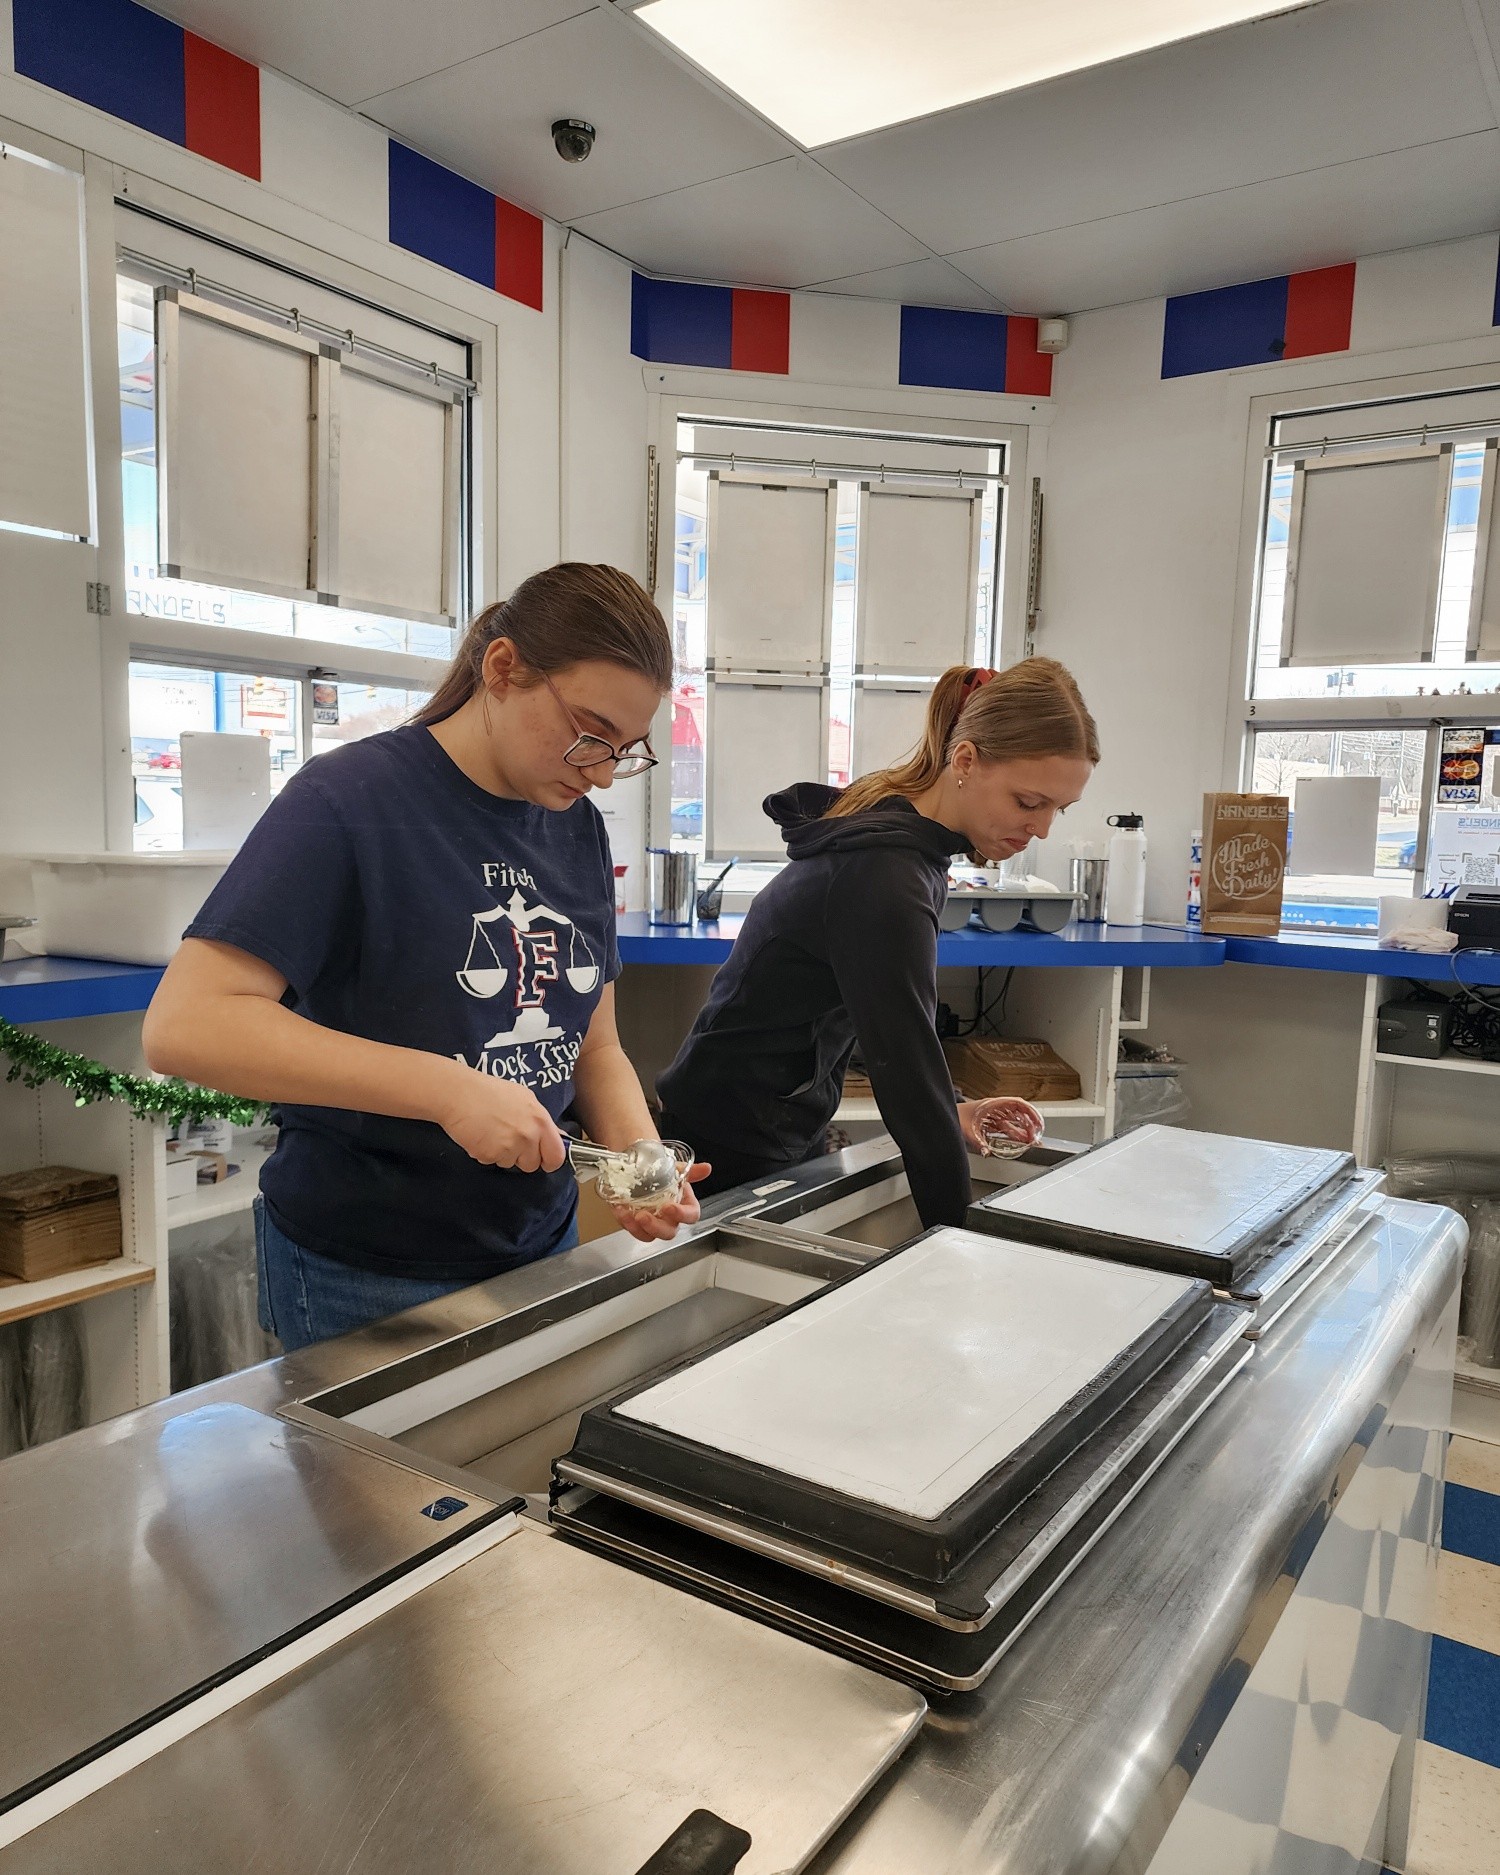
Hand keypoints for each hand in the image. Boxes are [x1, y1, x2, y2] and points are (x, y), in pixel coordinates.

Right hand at [435, 1065, 567, 1172]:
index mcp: (540, 1120)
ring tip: (491, 1133)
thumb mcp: (524, 1099)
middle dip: (522, 1158)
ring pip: (511, 1164)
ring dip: (502, 1155)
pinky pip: (492, 1162)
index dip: (550, 1160)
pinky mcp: (490, 1155)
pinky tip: (480, 1136)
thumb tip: (555, 1136)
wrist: (458, 1093)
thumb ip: (539, 1120)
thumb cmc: (489, 1091)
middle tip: (508, 1141)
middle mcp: (528, 1135)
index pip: (557, 1154)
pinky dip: (485, 1153)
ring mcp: (510, 1147)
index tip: (543, 1160)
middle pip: (532, 1164)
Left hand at [610, 1162, 710, 1243]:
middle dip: (657, 1227)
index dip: (682, 1215)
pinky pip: (631, 1229)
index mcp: (683, 1203)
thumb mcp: (674, 1167)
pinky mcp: (634, 1223)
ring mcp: (651, 1221)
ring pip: (649, 1236)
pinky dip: (625, 1221)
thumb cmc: (658, 1170)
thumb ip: (690, 1171)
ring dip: (639, 1229)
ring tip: (630, 1215)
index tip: (669, 1208)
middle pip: (669, 1232)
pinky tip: (620, 1210)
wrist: (637, 1167)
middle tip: (644, 1216)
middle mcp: (668, 1217)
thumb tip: (706, 1168)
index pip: (691, 1216)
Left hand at [958, 1098, 1043, 1155]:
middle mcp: (994, 1108)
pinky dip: (1015, 1134)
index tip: (1037, 1121)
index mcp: (991, 1104)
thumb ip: (977, 1142)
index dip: (1029, 1111)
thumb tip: (986, 1152)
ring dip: (1023, 1130)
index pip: (1016, 1103)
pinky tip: (1020, 1141)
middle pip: (1018, 1113)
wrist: (946, 1114)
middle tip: (1036, 1135)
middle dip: (1029, 1123)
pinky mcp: (990, 1122)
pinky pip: (1006, 1127)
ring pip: (1013, 1121)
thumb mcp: (966, 1129)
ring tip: (1031, 1140)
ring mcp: (993, 1115)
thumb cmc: (955, 1115)